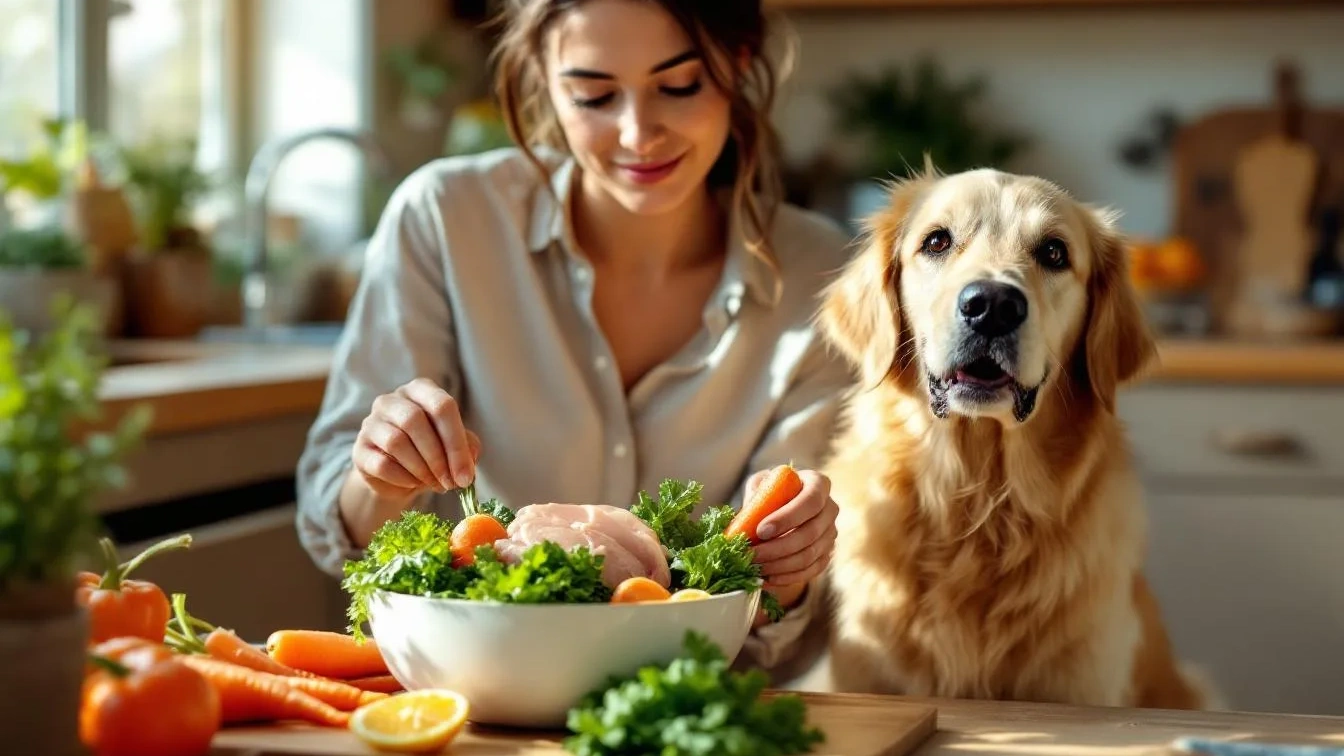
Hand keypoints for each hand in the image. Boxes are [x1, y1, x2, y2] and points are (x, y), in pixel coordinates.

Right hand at [352, 378, 480, 502]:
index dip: (456, 442)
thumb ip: (467, 448)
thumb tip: (466, 466)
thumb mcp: (455, 446)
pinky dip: (403, 478)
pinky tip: (413, 483)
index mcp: (421, 390)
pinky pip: (381, 463)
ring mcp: (371, 422)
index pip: (442, 406)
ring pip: (396, 441)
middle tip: (450, 483)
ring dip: (421, 468)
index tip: (465, 475)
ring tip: (435, 483)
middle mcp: (392, 400)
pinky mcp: (359, 449)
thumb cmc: (432, 451)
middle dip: (438, 457)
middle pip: (415, 420)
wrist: (398, 475)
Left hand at [744, 468, 836, 605]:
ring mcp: (830, 534)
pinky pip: (810, 571)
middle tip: (751, 554)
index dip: (787, 518)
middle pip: (810, 533)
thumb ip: (755, 496)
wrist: (783, 505)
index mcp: (818, 484)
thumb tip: (744, 523)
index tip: (761, 530)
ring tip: (755, 567)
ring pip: (809, 556)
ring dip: (779, 565)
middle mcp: (830, 509)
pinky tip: (766, 578)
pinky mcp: (826, 555)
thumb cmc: (771, 490)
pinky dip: (787, 578)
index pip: (811, 501)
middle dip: (778, 547)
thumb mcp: (761, 483)